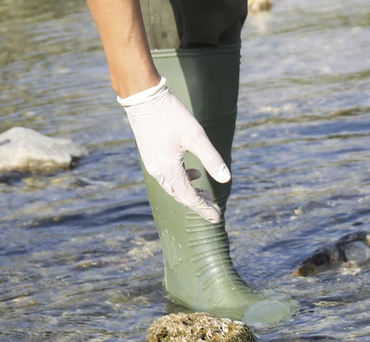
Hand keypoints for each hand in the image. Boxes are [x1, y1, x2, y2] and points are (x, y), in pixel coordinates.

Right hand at [118, 78, 230, 222]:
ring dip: (190, 192)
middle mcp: (158, 170)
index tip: (218, 218)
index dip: (204, 209)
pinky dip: (182, 180)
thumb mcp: (196, 136)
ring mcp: (152, 163)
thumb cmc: (171, 114)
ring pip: (173, 187)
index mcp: (169, 169)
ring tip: (207, 194)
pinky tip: (194, 173)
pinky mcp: (150, 155)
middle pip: (180, 196)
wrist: (143, 96)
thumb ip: (212, 159)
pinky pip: (167, 176)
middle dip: (199, 203)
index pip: (190, 197)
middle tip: (215, 208)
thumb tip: (226, 179)